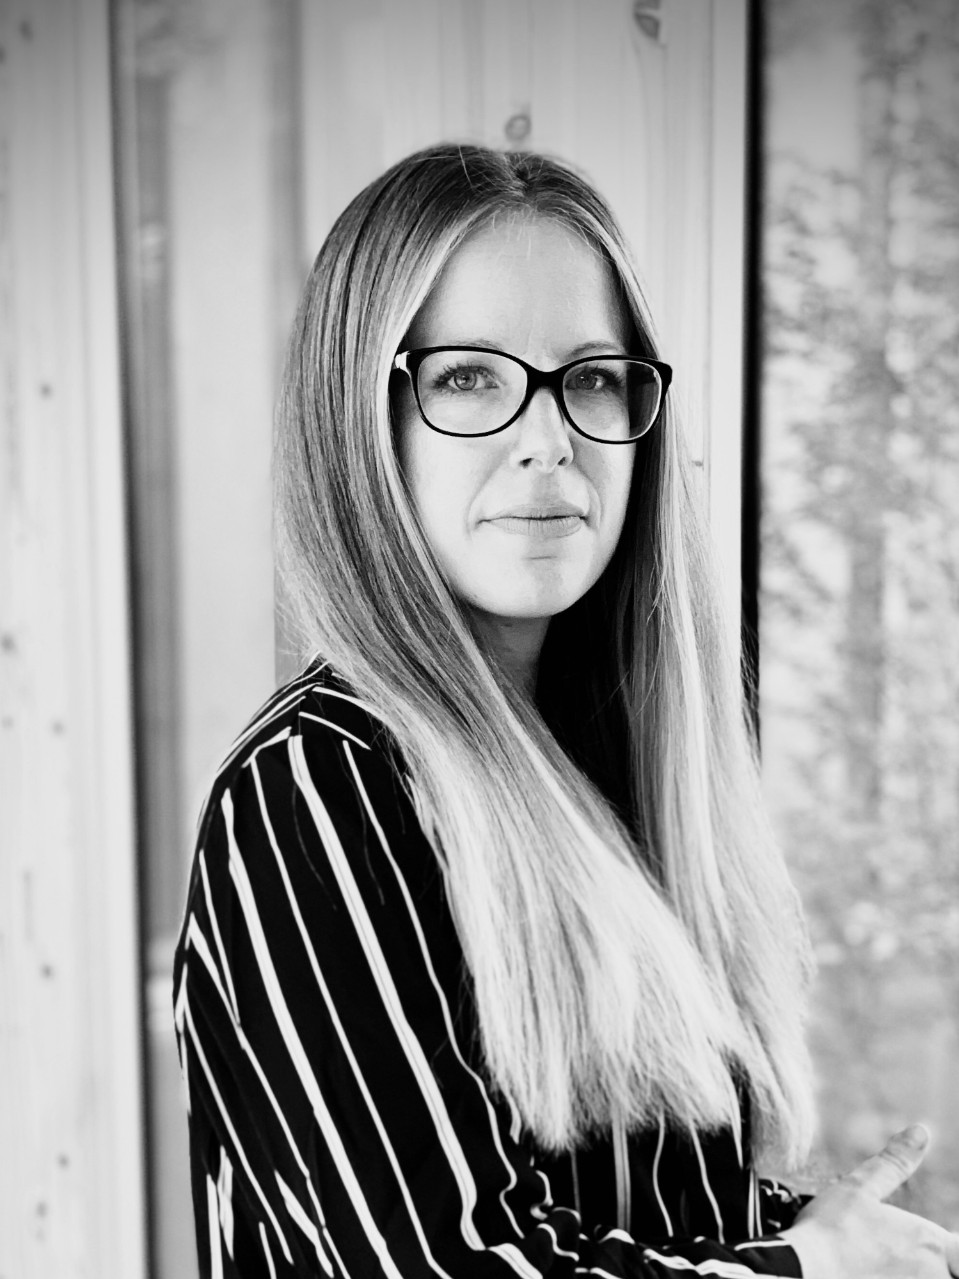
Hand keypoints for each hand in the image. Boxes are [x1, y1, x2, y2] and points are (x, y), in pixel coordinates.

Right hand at [783, 1125, 958, 1277]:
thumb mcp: (859, 1188)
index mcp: (928, 1243)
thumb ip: (894, 1163)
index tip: (946, 1244)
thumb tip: (921, 1130)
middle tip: (892, 1251)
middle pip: (946, 1271)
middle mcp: (931, 1276)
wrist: (801, 1274)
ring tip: (879, 1265)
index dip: (956, 1249)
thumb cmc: (830, 1230)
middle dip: (934, 1264)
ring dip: (908, 1273)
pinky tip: (868, 1275)